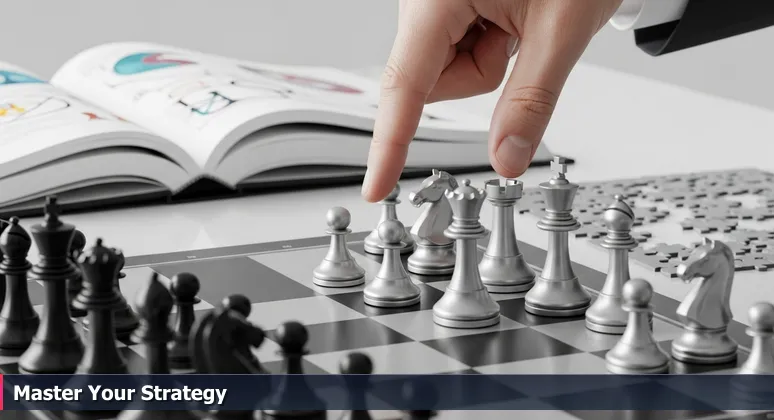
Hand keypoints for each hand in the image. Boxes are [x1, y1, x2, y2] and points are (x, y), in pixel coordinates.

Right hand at [361, 0, 621, 201]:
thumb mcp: (561, 31)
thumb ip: (531, 101)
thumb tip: (506, 158)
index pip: (406, 86)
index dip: (390, 144)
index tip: (376, 186)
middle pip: (429, 82)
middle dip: (479, 76)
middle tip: (516, 39)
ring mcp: (428, 4)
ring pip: (442, 73)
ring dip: (484, 62)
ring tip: (513, 21)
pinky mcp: (439, 8)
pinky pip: (451, 55)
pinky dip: (482, 49)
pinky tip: (503, 18)